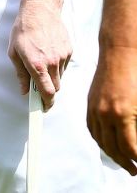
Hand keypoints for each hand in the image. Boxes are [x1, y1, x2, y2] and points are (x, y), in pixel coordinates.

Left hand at [8, 0, 70, 110]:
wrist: (40, 10)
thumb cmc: (23, 30)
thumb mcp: (13, 52)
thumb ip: (20, 73)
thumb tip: (24, 90)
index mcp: (37, 65)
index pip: (47, 92)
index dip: (46, 104)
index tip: (43, 108)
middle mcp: (52, 63)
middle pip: (55, 88)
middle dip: (48, 90)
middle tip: (39, 86)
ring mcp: (63, 57)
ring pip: (60, 76)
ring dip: (52, 76)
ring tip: (41, 61)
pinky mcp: (69, 51)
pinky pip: (64, 65)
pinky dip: (57, 65)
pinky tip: (48, 52)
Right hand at [87, 45, 136, 174]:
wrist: (121, 51)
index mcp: (122, 114)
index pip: (130, 148)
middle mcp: (105, 114)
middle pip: (113, 148)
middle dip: (126, 163)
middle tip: (135, 171)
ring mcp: (95, 108)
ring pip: (100, 140)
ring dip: (112, 155)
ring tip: (124, 162)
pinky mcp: (91, 102)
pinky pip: (92, 128)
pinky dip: (100, 140)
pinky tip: (108, 144)